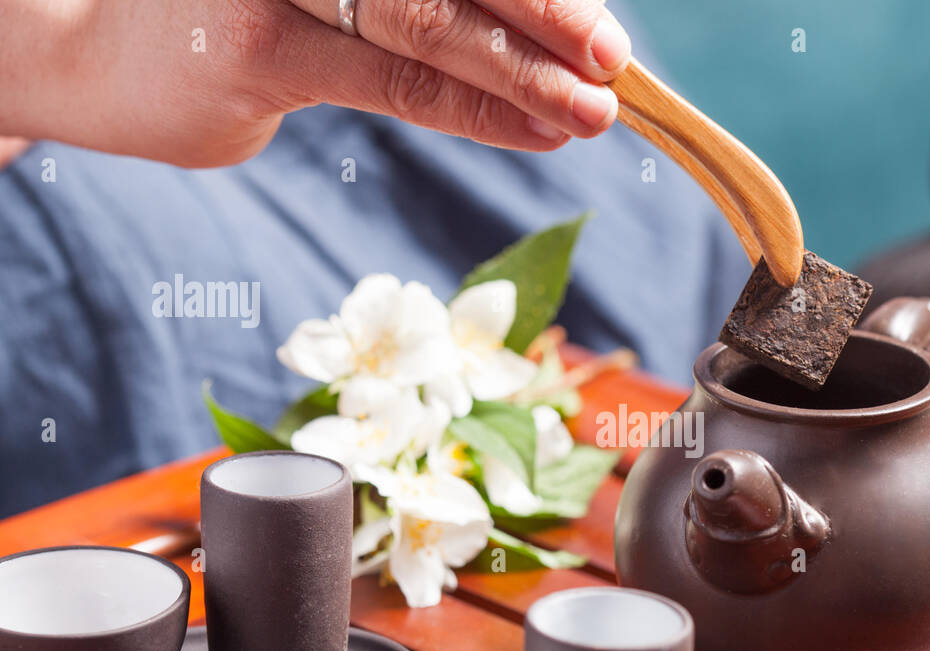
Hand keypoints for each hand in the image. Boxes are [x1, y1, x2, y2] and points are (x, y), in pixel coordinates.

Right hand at [3, 0, 630, 166]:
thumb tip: (540, 17)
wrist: (85, 46)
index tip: (602, 23)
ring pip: (430, 17)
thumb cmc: (225, 7)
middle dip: (547, 11)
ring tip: (595, 105)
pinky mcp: (254, 42)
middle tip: (614, 55)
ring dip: (525, 69)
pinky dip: (476, 108)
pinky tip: (540, 129)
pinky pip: (393, 80)